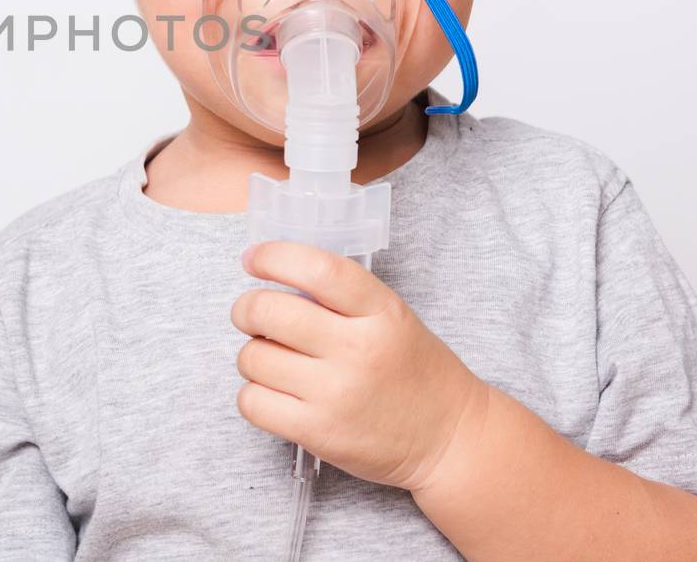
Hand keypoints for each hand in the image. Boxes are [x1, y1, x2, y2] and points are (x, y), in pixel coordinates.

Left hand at [230, 240, 491, 492]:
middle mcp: (358, 350)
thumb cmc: (413, 370)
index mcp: (381, 312)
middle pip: (268, 311)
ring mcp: (336, 394)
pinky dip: (253, 395)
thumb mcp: (393, 316)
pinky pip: (252, 402)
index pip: (318, 270)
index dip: (274, 257)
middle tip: (252, 314)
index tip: (253, 259)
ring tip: (274, 360)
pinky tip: (274, 392)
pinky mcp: (318, 433)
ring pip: (252, 357)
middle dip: (247, 308)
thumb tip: (272, 276)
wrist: (449, 438)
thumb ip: (341, 296)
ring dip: (252, 355)